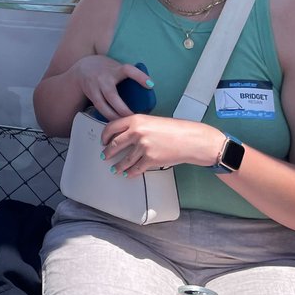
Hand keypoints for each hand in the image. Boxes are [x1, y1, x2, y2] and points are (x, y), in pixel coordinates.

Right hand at [74, 55, 150, 120]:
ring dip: (113, 116)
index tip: (150, 85)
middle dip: (122, 109)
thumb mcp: (117, 66)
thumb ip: (129, 75)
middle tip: (134, 117)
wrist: (83, 68)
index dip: (139, 76)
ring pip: (102, 105)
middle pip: (111, 95)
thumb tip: (149, 86)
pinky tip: (114, 123)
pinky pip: (98, 108)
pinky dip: (106, 116)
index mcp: (114, 70)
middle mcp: (103, 79)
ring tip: (124, 124)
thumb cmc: (106, 69)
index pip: (127, 70)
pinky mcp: (90, 95)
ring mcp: (94, 87)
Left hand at [101, 117, 225, 177]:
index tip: (103, 141)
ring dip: (118, 166)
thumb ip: (136, 126)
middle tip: (104, 156)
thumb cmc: (174, 129)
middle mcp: (136, 132)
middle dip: (108, 152)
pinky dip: (130, 172)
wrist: (190, 139)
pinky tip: (128, 174)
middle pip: (115, 144)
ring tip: (114, 169)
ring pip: (125, 159)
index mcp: (135, 119)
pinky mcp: (150, 159)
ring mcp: (143, 146)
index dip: (105, 135)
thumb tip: (124, 135)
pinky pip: (136, 168)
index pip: (112, 127)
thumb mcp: (151, 121)